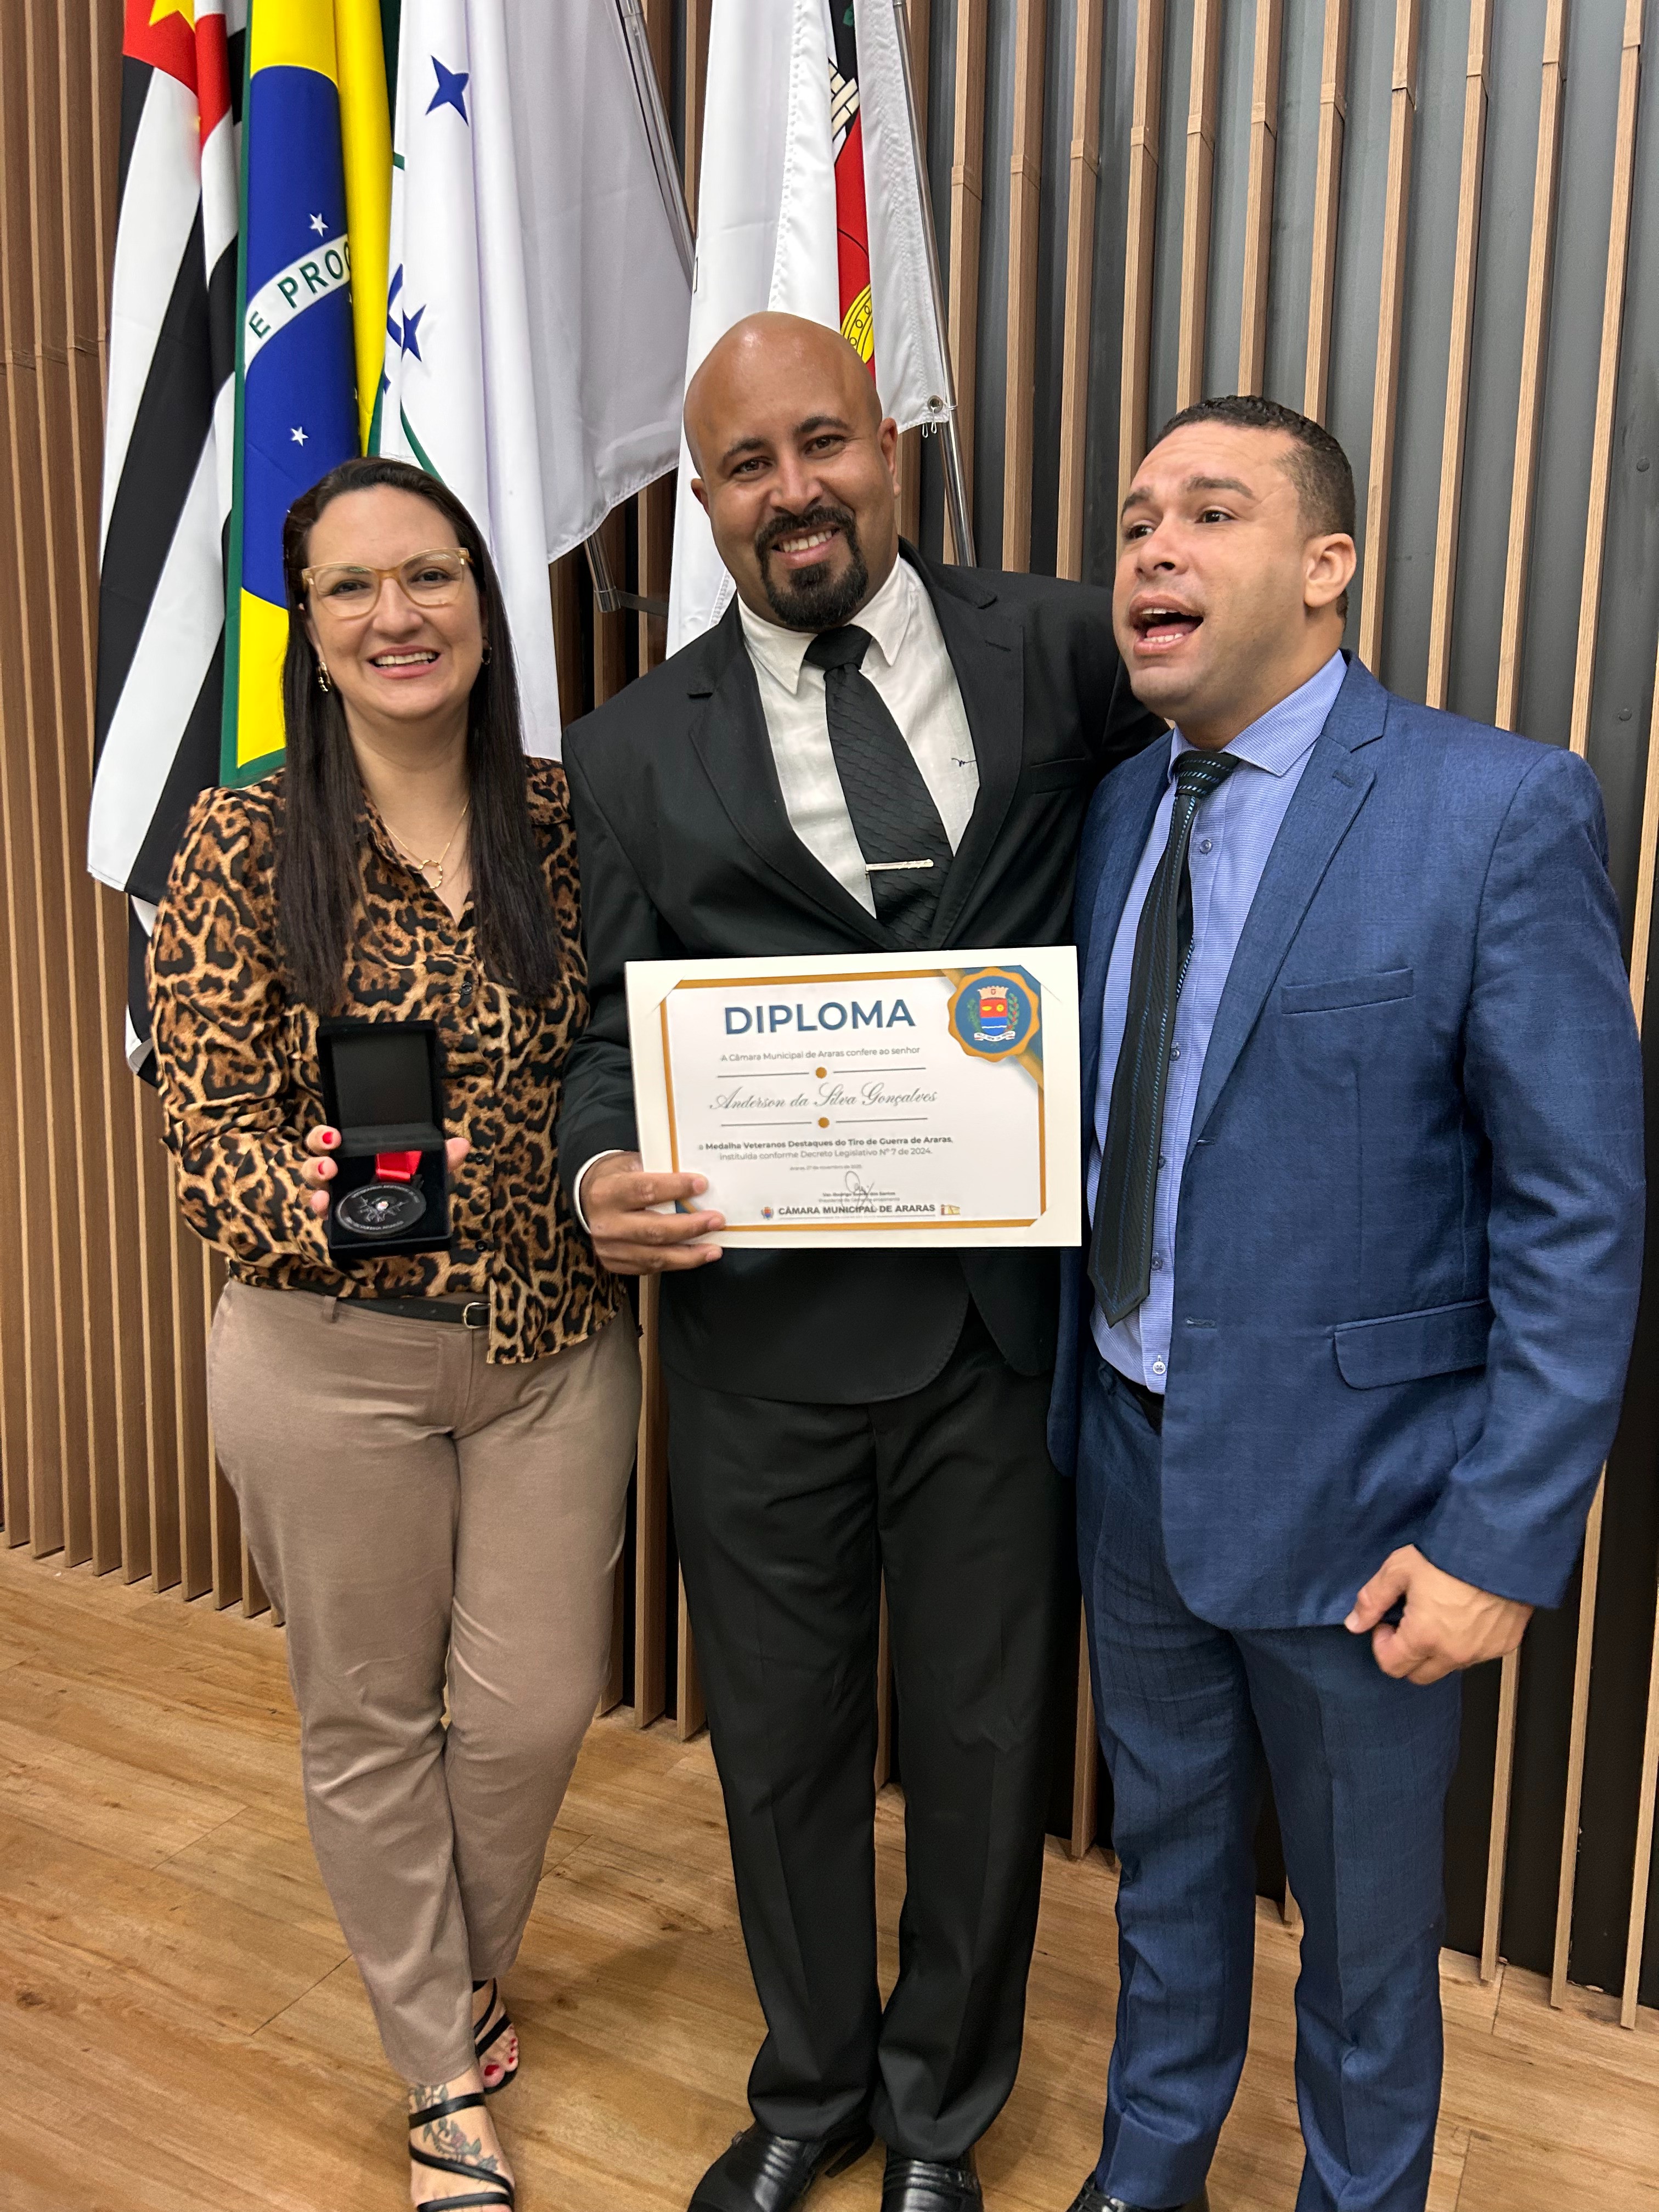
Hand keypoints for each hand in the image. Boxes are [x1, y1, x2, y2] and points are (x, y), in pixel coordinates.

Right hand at [299, 1125, 470, 1218]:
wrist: (410, 1232)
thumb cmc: (408, 1193)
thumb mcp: (426, 1174)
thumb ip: (441, 1160)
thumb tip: (460, 1145)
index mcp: (356, 1155)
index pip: (332, 1139)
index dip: (325, 1133)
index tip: (335, 1133)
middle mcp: (340, 1173)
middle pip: (317, 1155)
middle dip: (318, 1150)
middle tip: (332, 1152)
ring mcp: (336, 1196)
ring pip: (313, 1181)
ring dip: (316, 1173)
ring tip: (329, 1172)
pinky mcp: (336, 1219)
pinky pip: (320, 1211)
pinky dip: (319, 1206)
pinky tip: (325, 1203)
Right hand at [583, 1150, 723, 1273]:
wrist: (588, 1198)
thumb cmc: (616, 1178)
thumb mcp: (631, 1164)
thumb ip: (659, 1172)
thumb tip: (696, 1183)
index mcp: (607, 1192)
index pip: (645, 1190)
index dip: (676, 1188)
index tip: (701, 1185)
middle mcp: (606, 1223)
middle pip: (654, 1229)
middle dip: (690, 1227)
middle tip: (715, 1220)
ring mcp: (609, 1247)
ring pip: (655, 1255)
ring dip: (689, 1254)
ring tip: (714, 1248)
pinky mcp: (614, 1263)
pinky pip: (651, 1267)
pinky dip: (676, 1263)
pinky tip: (695, 1256)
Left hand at [1346, 1544, 1532, 1684]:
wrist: (1501, 1548)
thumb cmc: (1451, 1555)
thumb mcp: (1399, 1568)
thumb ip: (1373, 1599)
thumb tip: (1355, 1623)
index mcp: (1424, 1637)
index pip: (1391, 1666)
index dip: (1381, 1645)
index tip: (1386, 1623)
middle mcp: (1454, 1653)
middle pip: (1419, 1674)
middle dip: (1406, 1655)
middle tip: (1408, 1623)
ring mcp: (1482, 1652)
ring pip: (1449, 1666)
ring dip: (1437, 1651)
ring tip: (1438, 1615)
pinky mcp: (1504, 1645)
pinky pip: (1477, 1655)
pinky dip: (1466, 1643)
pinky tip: (1465, 1615)